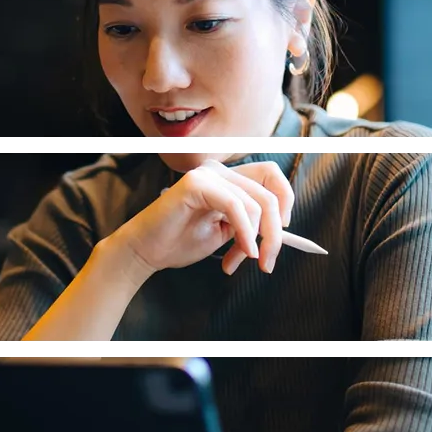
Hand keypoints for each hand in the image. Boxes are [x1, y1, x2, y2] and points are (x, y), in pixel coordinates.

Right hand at [110, 160, 294, 279]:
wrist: (145, 251)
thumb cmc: (180, 241)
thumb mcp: (227, 232)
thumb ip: (251, 224)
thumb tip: (282, 230)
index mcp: (227, 178)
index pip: (271, 175)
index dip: (286, 201)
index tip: (281, 232)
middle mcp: (218, 170)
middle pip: (269, 193)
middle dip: (275, 232)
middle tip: (267, 260)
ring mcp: (207, 174)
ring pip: (257, 202)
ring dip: (258, 238)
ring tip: (244, 261)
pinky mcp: (196, 183)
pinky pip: (235, 206)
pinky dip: (245, 232)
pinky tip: (241, 252)